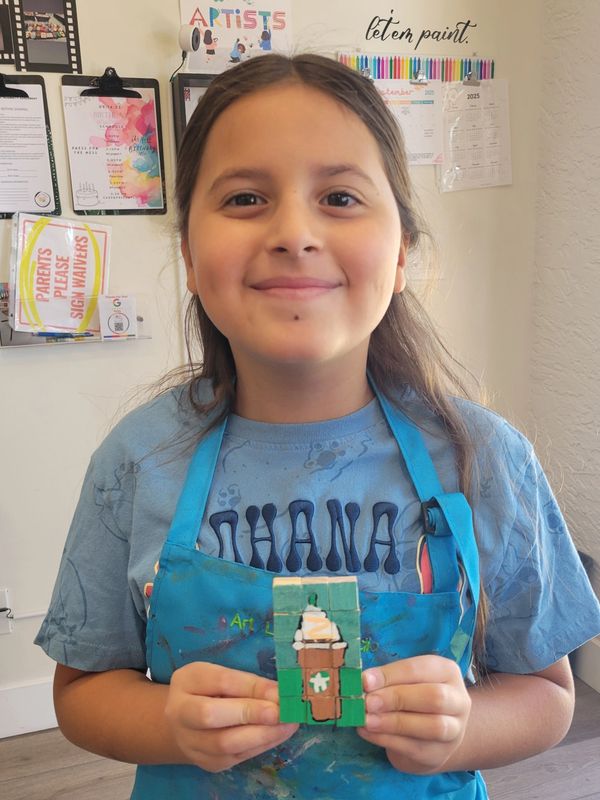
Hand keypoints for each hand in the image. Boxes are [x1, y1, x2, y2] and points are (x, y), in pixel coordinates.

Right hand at [164, 662, 298, 771]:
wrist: (185, 721)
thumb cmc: (210, 690)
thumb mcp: (222, 675)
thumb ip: (246, 682)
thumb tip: (279, 692)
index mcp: (186, 681)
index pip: (219, 682)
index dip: (250, 688)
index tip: (279, 691)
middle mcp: (180, 713)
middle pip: (211, 716)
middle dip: (250, 714)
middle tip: (282, 712)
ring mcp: (191, 743)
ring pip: (224, 744)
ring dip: (262, 734)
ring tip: (288, 725)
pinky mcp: (206, 763)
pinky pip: (235, 757)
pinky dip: (260, 746)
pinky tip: (278, 735)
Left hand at [357, 655, 470, 774]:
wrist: (430, 736)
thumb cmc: (413, 697)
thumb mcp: (405, 681)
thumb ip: (388, 680)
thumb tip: (363, 682)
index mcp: (447, 672)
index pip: (420, 669)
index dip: (392, 674)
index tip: (365, 680)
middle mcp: (458, 700)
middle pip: (434, 697)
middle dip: (397, 698)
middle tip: (368, 702)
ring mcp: (453, 730)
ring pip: (431, 726)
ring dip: (394, 722)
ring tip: (366, 720)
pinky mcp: (439, 754)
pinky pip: (415, 747)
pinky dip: (387, 739)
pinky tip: (367, 732)